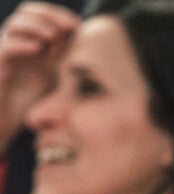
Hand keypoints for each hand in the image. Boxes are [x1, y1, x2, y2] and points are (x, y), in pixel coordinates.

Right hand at [0, 2, 79, 153]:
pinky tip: (37, 49)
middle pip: (27, 12)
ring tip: (52, 36)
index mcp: (31, 44)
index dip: (59, 15)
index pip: (42, 15)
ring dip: (36, 26)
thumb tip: (84, 47)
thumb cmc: (28, 102)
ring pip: (15, 24)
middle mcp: (17, 43)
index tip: (78, 26)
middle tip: (67, 26)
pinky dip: (21, 44)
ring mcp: (6, 52)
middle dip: (49, 15)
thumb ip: (62, 61)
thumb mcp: (52, 78)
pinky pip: (6, 47)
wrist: (6, 120)